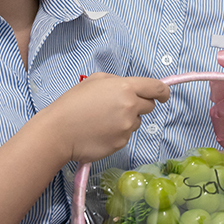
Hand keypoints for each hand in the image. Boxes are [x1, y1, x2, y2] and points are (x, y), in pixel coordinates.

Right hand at [40, 74, 169, 164]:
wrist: (59, 131)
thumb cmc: (73, 103)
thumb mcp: (95, 80)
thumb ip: (118, 82)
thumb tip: (131, 89)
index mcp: (125, 88)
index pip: (155, 88)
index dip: (163, 91)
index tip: (164, 95)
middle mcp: (130, 107)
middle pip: (149, 106)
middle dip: (139, 105)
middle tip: (119, 107)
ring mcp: (127, 127)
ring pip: (136, 122)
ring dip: (126, 120)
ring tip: (103, 119)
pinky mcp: (121, 143)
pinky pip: (126, 135)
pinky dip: (117, 133)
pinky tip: (99, 131)